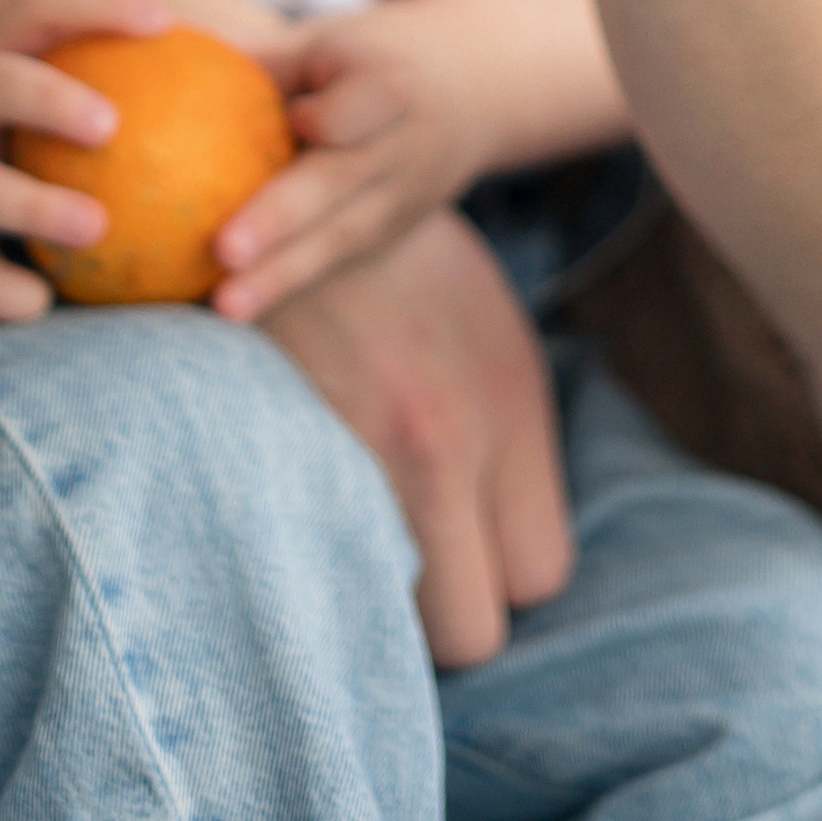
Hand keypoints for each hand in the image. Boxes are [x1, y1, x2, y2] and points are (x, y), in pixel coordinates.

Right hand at [0, 0, 170, 320]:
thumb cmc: (15, 140)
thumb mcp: (45, 96)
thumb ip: (132, 83)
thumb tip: (265, 72)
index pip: (40, 3)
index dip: (99, 3)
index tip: (164, 24)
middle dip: (49, 98)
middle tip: (114, 126)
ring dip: (32, 205)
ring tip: (96, 226)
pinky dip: (0, 290)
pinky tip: (44, 306)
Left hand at [212, 0, 487, 322]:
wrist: (474, 89)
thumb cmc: (373, 54)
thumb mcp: (330, 39)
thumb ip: (263, 56)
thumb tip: (163, 40)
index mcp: (390, 85)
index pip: (363, 107)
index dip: (332, 118)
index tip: (297, 119)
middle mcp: (400, 149)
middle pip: (339, 188)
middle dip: (283, 222)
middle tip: (225, 249)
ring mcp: (399, 201)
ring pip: (336, 243)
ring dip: (280, 278)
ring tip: (224, 305)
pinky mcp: (387, 235)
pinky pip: (332, 264)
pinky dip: (285, 286)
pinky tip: (230, 308)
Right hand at [263, 208, 573, 664]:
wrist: (296, 188)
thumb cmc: (409, 274)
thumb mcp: (496, 346)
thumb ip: (514, 455)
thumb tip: (515, 571)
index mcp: (506, 407)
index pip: (540, 576)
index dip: (508, 572)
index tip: (479, 543)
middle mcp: (440, 443)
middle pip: (472, 632)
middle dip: (452, 612)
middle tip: (425, 559)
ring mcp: (358, 450)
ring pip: (386, 616)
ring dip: (380, 592)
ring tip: (364, 523)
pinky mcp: (281, 452)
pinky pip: (311, 566)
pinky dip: (313, 551)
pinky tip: (307, 499)